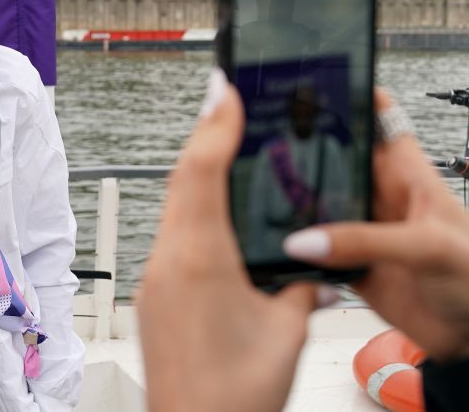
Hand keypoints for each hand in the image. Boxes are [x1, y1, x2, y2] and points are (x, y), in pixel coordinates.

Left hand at [137, 71, 334, 411]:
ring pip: (174, 206)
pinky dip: (194, 209)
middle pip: (181, 180)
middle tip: (227, 103)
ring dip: (198, 173)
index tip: (225, 88)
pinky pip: (172, 235)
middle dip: (205, 137)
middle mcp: (169, 262)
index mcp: (201, 260)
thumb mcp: (288, 332)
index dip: (216, 124)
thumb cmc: (234, 396)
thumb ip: (303, 288)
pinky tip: (216, 213)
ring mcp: (155, 280)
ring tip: (225, 147)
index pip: (202, 171)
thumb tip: (313, 271)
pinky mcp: (155, 298)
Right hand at [283, 89, 468, 362]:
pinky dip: (294, 247)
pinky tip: (273, 240)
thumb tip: (306, 240)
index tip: (313, 79)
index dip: (352, 95)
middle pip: (336, 157)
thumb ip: (367, 241)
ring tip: (255, 187)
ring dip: (294, 199)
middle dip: (304, 145)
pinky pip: (312, 249)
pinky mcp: (349, 265)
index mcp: (408, 173)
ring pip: (318, 202)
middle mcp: (381, 196)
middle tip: (261, 136)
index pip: (378, 118)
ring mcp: (362, 230)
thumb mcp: (430, 248)